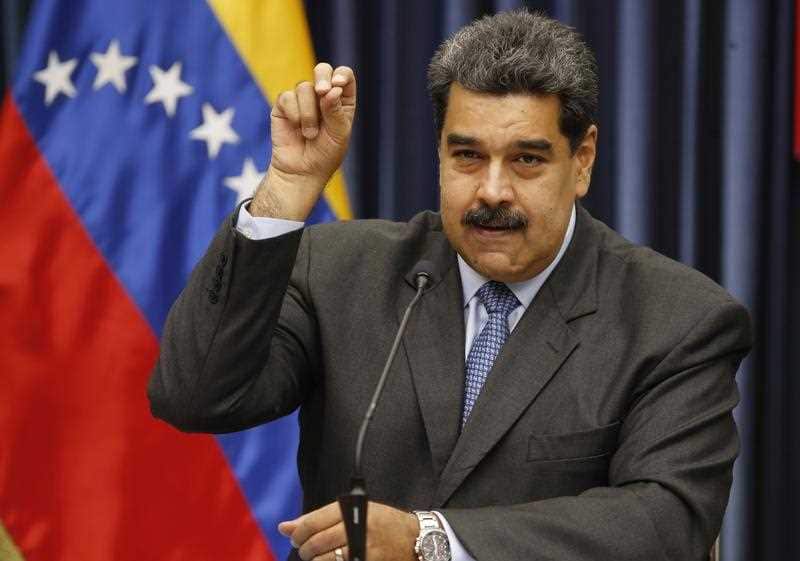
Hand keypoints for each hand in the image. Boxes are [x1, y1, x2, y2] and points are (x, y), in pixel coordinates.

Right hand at [250, 63, 355, 219]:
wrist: (301, 171)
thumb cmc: (325, 155)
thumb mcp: (338, 135)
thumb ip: (335, 112)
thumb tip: (330, 90)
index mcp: (342, 100)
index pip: (344, 76)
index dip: (341, 76)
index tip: (337, 86)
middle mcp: (322, 96)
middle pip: (322, 70)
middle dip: (322, 77)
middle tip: (322, 91)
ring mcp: (302, 99)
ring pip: (304, 87)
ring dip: (308, 113)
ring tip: (310, 134)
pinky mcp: (284, 106)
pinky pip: (287, 97)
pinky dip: (294, 114)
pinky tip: (296, 128)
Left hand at [278, 501, 418, 560]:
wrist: (415, 539)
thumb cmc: (382, 523)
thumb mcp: (355, 511)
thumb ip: (319, 518)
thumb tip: (284, 527)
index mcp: (353, 508)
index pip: (315, 521)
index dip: (299, 532)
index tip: (296, 537)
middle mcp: (358, 527)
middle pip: (317, 542)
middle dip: (305, 550)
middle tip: (305, 551)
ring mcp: (364, 548)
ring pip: (325, 559)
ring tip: (317, 558)